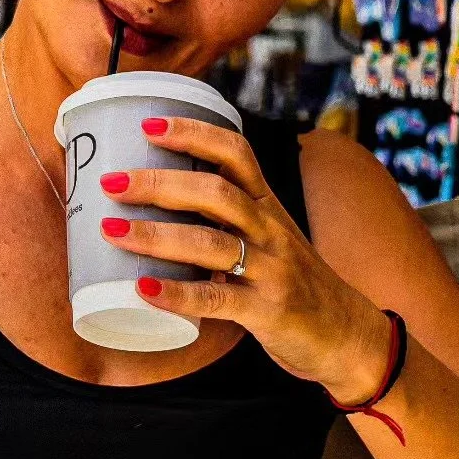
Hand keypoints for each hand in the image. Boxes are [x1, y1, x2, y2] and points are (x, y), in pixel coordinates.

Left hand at [98, 115, 391, 402]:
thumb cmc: (291, 282)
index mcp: (267, 205)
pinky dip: (177, 294)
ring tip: (112, 232)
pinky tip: (143, 289)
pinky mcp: (268, 311)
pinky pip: (218, 299)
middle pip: (215, 193)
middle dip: (160, 183)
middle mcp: (270, 230)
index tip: (148, 125)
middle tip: (112, 182)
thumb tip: (155, 201)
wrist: (346, 332)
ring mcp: (272, 270)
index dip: (193, 133)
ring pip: (211, 243)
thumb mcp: (267, 238)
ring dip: (157, 235)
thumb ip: (224, 220)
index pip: (235, 153)